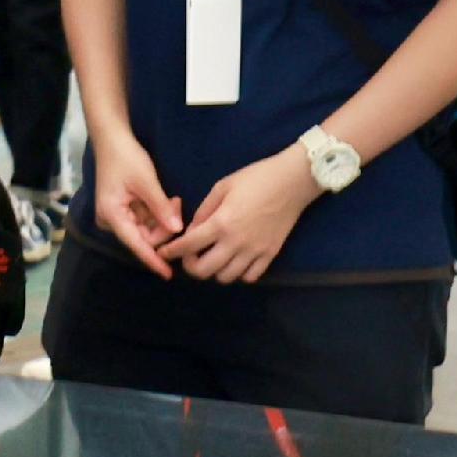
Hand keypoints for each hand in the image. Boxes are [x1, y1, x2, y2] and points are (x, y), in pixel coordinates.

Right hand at [85, 126, 183, 276]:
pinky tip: (167, 201)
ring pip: (146, 229)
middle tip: (178, 205)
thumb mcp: (146, 182)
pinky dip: (157, 214)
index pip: (136, 244)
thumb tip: (177, 231)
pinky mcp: (122, 210)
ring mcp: (116, 215)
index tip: (168, 274)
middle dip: (164, 228)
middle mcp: (111, 220)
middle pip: (143, 237)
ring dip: (162, 219)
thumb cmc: (126, 158)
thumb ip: (161, 208)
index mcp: (112, 215)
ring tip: (174, 200)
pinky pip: (143, 220)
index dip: (153, 260)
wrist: (112, 140)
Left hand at [164, 147, 318, 284]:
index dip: (171, 252)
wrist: (293, 181)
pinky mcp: (272, 254)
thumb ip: (203, 212)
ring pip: (226, 277)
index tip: (163, 252)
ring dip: (214, 270)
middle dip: (190, 266)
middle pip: (204, 271)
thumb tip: (190, 230)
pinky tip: (234, 261)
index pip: (188, 246)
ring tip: (213, 257)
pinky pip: (250, 277)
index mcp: (221, 223)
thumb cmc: (255, 178)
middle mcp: (237, 243)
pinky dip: (238, 274)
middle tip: (190, 255)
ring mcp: (256, 251)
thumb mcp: (221, 187)